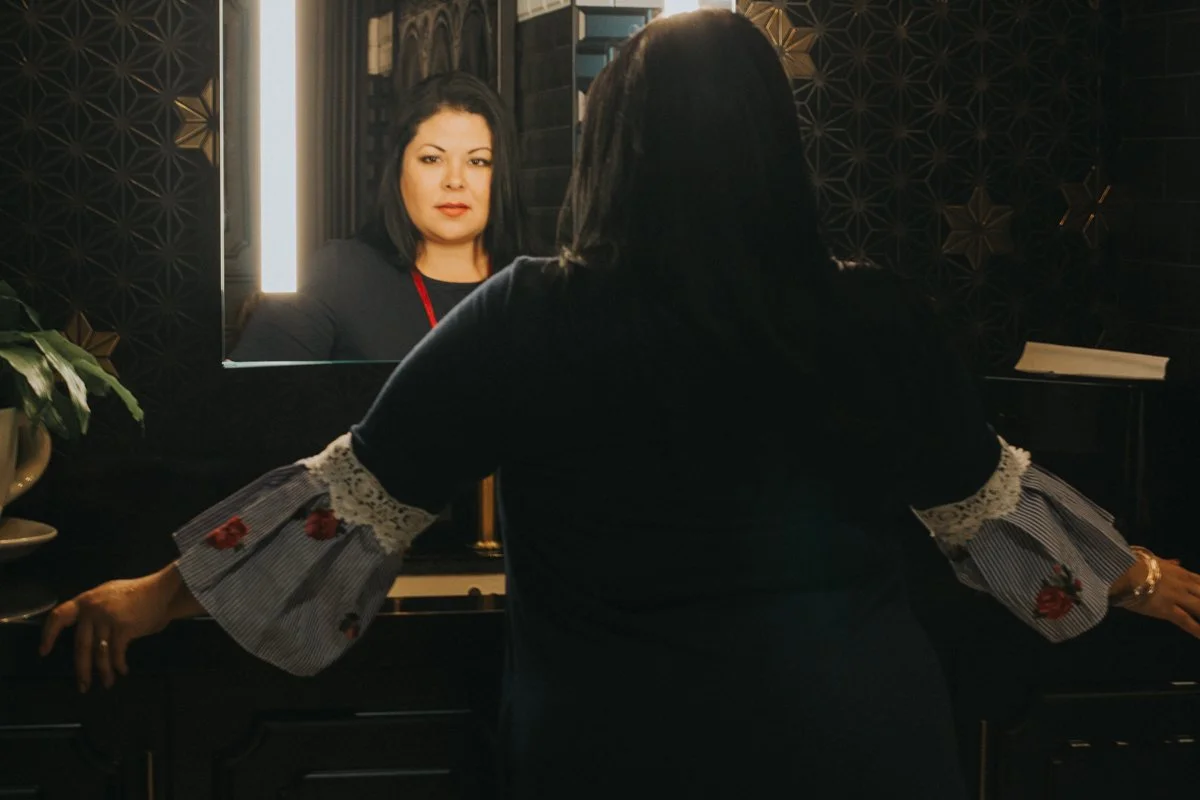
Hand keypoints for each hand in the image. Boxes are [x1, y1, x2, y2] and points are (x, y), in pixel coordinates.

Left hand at [39, 564, 186, 691]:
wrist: (162, 590)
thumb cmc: (138, 594)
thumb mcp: (109, 595)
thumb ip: (95, 611)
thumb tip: (88, 634)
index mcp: (86, 600)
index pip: (59, 616)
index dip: (49, 635)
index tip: (44, 651)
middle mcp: (92, 610)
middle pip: (81, 645)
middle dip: (82, 669)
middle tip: (83, 686)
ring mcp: (107, 619)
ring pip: (99, 653)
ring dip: (103, 671)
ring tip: (107, 683)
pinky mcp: (123, 628)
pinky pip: (116, 653)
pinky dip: (119, 664)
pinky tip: (122, 670)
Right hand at [1121, 556, 1199, 638]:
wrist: (1120, 569)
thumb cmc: (1131, 561)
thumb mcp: (1151, 558)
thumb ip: (1167, 563)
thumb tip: (1177, 561)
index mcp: (1179, 572)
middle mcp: (1183, 584)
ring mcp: (1176, 597)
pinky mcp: (1166, 609)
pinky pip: (1186, 621)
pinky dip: (1197, 630)